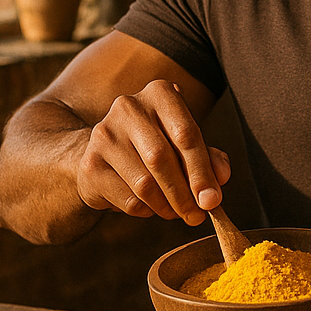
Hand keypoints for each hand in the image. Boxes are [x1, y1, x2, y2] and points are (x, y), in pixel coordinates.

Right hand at [75, 79, 231, 224]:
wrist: (105, 153)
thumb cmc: (157, 145)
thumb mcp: (185, 144)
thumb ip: (209, 157)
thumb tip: (221, 178)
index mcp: (159, 93)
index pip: (186, 134)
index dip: (202, 171)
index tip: (212, 201)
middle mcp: (128, 107)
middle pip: (162, 159)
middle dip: (184, 194)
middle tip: (197, 216)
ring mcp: (104, 134)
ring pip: (144, 184)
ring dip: (166, 207)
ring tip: (176, 212)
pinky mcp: (90, 164)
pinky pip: (127, 199)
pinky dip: (146, 210)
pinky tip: (150, 206)